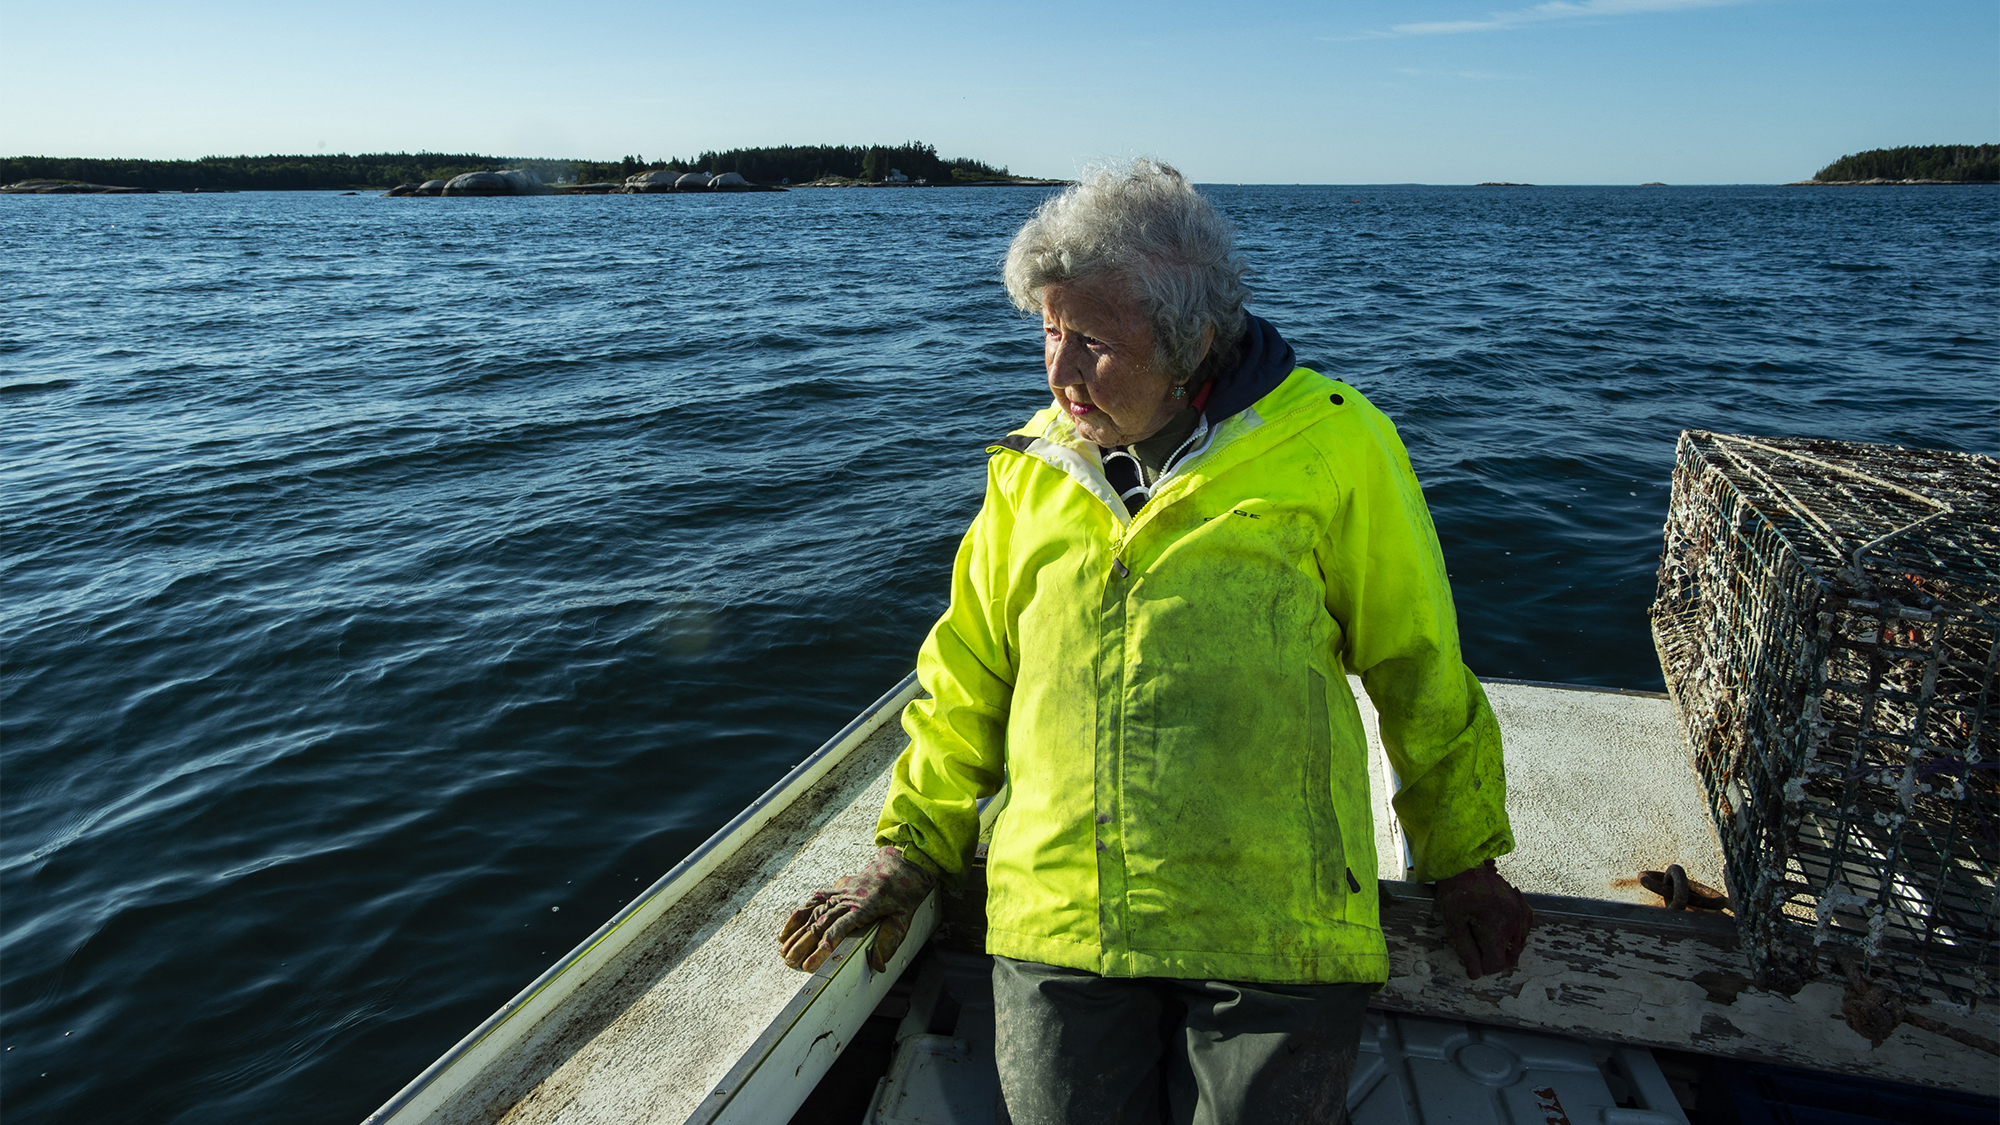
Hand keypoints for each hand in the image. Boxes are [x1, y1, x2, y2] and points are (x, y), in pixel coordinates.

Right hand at [779, 846, 935, 972]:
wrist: (900, 867)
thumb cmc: (902, 896)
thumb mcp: (901, 922)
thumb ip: (888, 943)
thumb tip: (878, 966)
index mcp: (862, 909)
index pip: (838, 930)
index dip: (823, 947)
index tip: (812, 962)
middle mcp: (847, 900)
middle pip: (820, 924)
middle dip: (803, 945)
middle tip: (791, 962)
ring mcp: (840, 893)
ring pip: (813, 914)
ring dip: (796, 933)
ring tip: (783, 951)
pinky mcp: (836, 889)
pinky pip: (813, 901)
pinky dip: (798, 915)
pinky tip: (786, 930)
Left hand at [1435, 859, 1532, 978]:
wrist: (1467, 865)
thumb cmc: (1456, 893)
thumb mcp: (1453, 923)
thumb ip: (1465, 950)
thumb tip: (1475, 974)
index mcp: (1495, 927)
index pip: (1496, 965)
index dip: (1481, 966)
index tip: (1470, 958)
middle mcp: (1514, 923)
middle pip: (1509, 959)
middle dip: (1492, 958)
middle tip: (1475, 944)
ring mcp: (1522, 916)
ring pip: (1517, 949)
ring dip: (1501, 948)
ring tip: (1483, 931)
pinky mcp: (1526, 910)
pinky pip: (1522, 935)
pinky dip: (1510, 936)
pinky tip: (1495, 925)